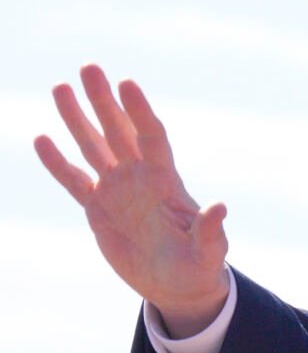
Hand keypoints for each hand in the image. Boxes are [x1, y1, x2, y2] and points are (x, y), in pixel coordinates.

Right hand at [34, 65, 230, 335]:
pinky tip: (42, 139)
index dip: (139, 112)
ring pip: (93, 147)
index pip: (151, 138)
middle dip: (104, 101)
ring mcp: (117, 191)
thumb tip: (219, 207)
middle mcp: (139, 179)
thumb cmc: (200, 268)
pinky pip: (73, 181)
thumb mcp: (208, 252)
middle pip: (119, 132)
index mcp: (167, 183)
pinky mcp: (98, 210)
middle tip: (89, 67)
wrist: (178, 285)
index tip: (126, 83)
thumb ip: (210, 231)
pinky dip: (58, 162)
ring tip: (61, 87)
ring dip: (77, 119)